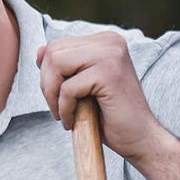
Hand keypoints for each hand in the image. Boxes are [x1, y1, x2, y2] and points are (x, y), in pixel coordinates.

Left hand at [37, 32, 161, 161]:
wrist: (139, 138)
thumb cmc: (108, 115)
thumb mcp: (80, 85)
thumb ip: (62, 66)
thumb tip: (40, 51)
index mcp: (104, 40)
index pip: (55, 46)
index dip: (48, 75)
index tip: (58, 96)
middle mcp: (110, 41)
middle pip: (53, 53)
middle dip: (47, 85)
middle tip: (59, 107)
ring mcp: (111, 54)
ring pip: (56, 65)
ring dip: (52, 96)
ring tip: (65, 114)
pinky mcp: (109, 73)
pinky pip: (67, 88)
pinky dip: (64, 109)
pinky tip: (73, 121)